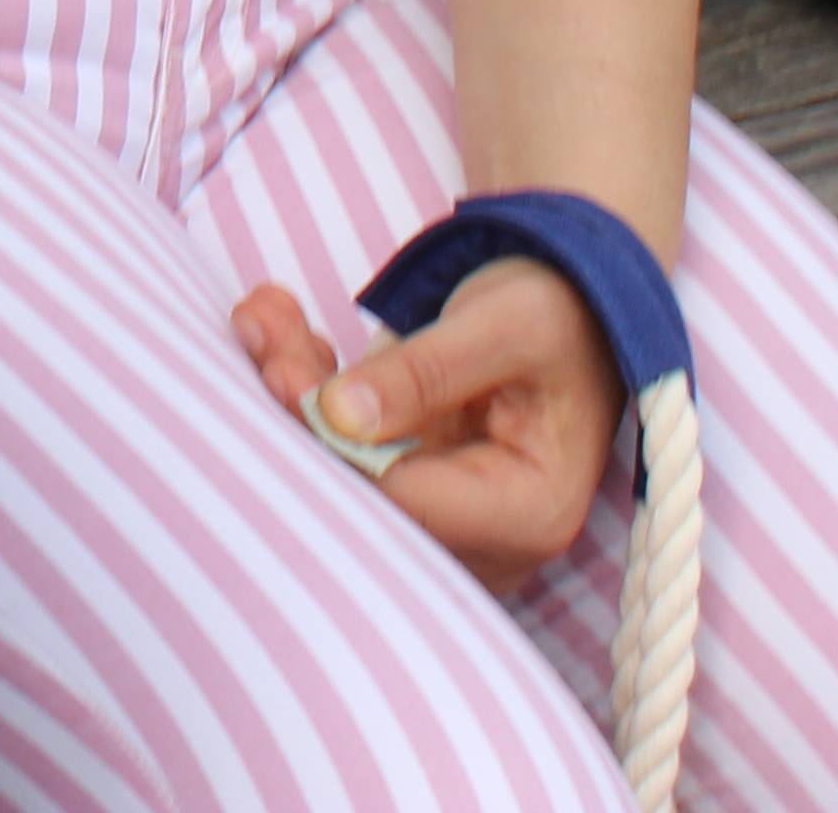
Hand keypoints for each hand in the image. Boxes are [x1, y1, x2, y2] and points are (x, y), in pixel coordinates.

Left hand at [233, 257, 621, 587]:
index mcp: (528, 510)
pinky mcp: (415, 482)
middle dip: (301, 406)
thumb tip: (336, 414)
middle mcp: (488, 535)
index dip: (334, 444)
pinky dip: (309, 384)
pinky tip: (279, 324)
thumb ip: (426, 372)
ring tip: (262, 314)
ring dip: (295, 386)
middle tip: (260, 327)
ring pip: (343, 467)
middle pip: (365, 492)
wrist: (577, 303)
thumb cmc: (560, 312)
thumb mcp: (504, 326)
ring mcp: (448, 515)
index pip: (407, 503)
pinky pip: (346, 446)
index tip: (284, 375)